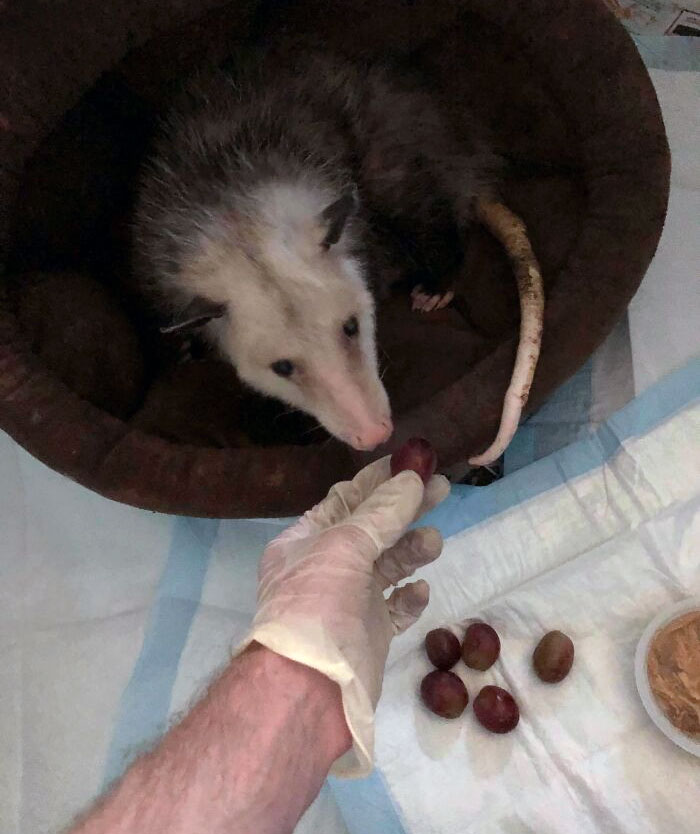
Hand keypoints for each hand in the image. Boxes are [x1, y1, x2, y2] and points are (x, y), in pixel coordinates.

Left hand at [237, 457, 449, 776]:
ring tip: (434, 543)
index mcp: (306, 541)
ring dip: (411, 549)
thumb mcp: (344, 547)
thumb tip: (411, 479)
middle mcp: (326, 566)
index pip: (346, 499)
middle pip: (373, 528)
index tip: (414, 463)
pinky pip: (396, 606)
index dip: (380, 480)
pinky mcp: (370, 632)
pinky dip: (410, 596)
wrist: (309, 690)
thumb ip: (381, 513)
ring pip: (388, 564)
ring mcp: (349, 600)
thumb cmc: (317, 606)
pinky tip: (420, 590)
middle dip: (406, 508)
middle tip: (443, 488)